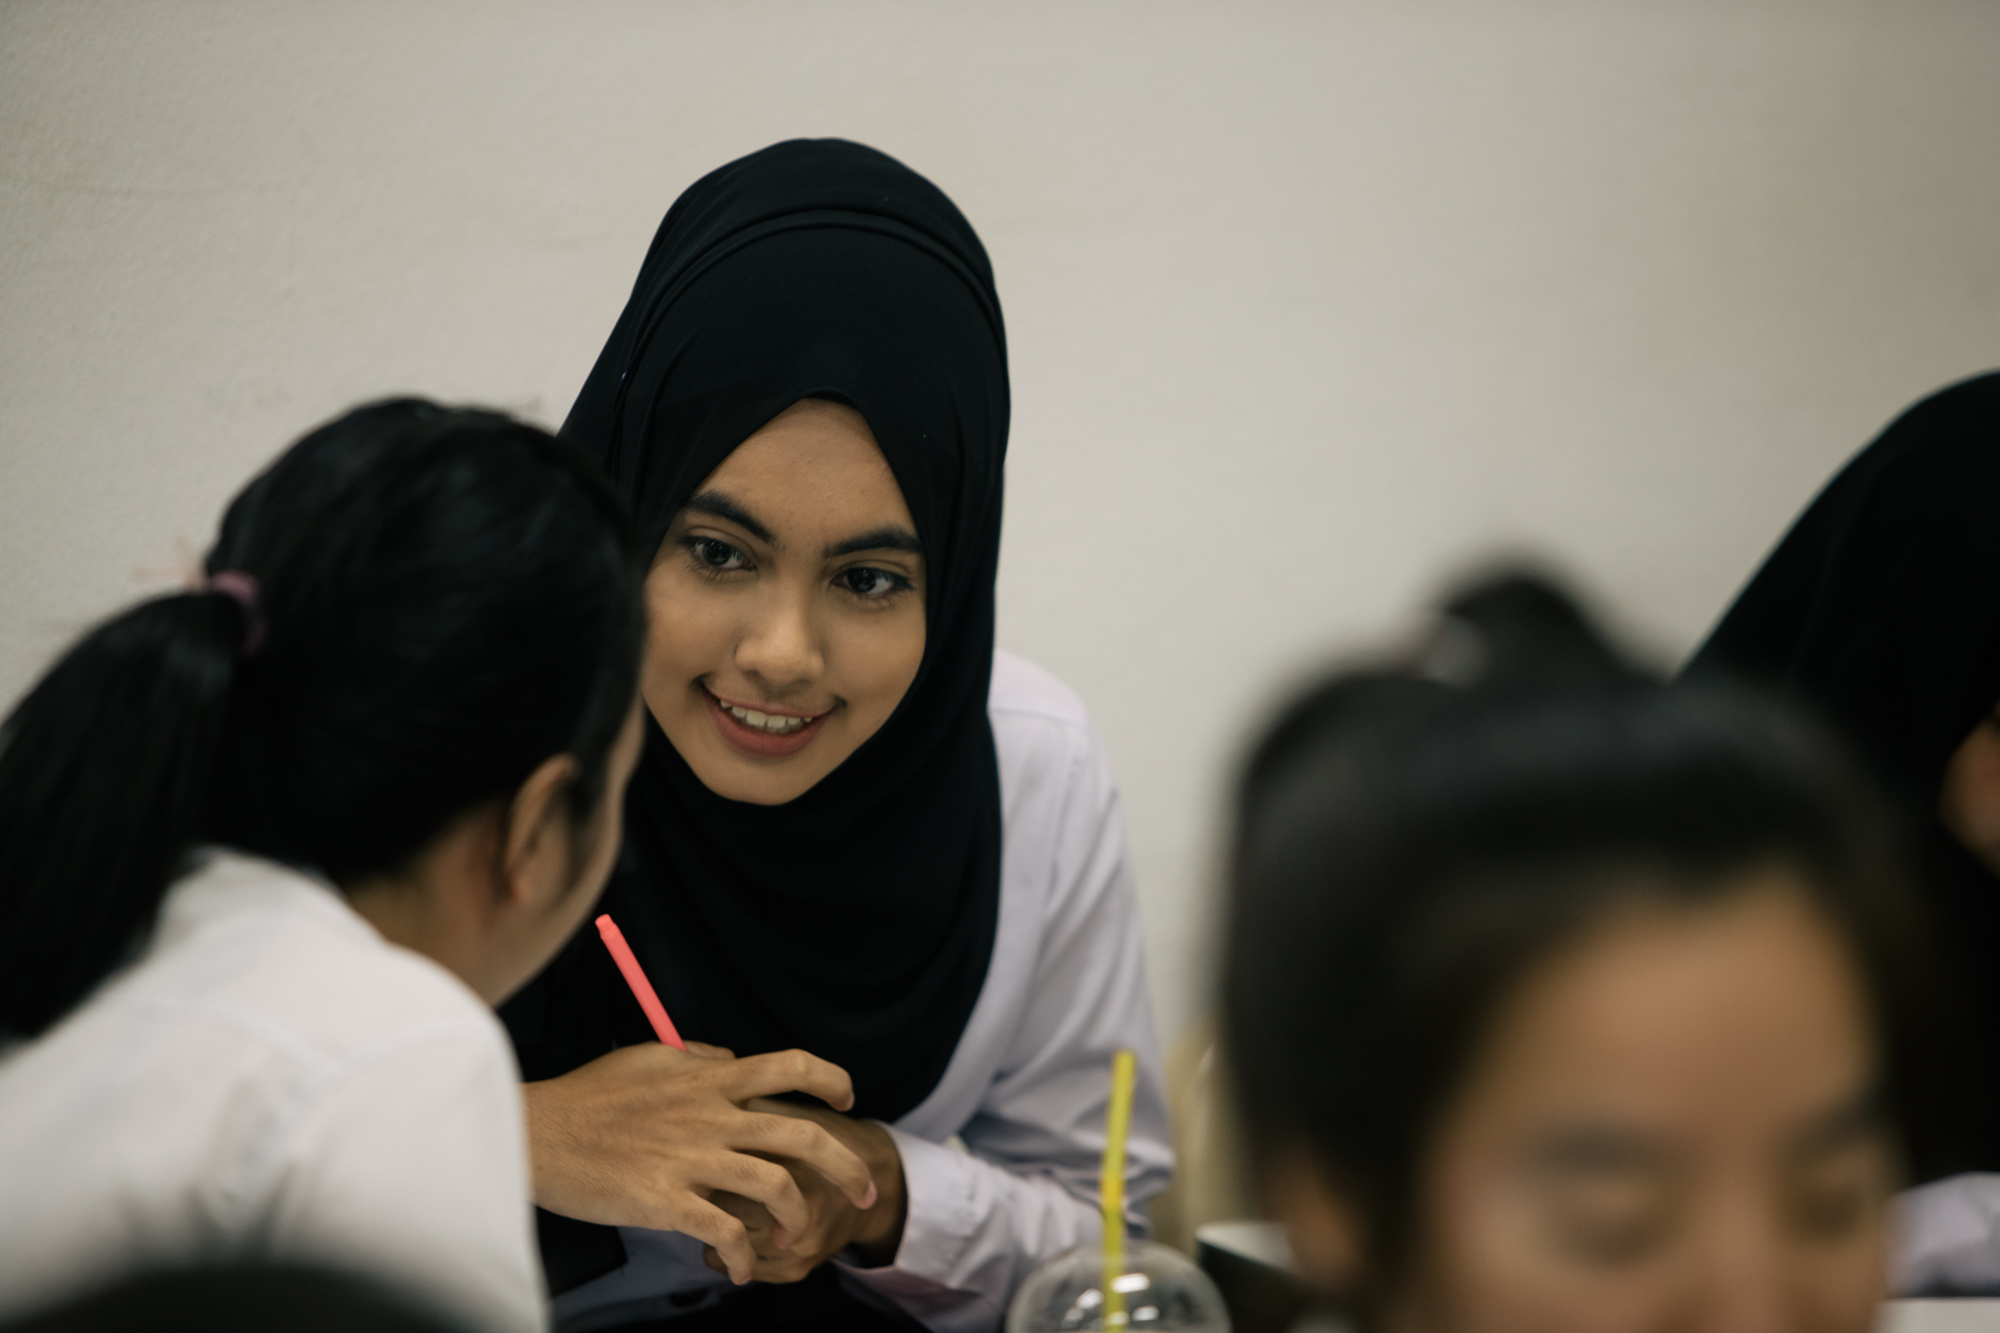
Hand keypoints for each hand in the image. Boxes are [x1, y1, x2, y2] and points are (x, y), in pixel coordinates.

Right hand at [524, 1041, 877, 1283]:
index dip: (831, 1080)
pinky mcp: (666, 1201)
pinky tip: (744, 1269)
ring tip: (795, 1238)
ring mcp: (691, 1159)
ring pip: (777, 1187)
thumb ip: (696, 1059)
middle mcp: (711, 1116)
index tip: (846, 1099)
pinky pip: (725, 1233)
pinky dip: (745, 1257)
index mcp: (709, 1080)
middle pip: (804, 1135)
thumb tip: (727, 1060)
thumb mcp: (649, 1057)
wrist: (538, 1133)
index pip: (791, 1067)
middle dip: (848, 1167)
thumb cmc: (588, 1096)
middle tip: (865, 1191)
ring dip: (798, 1217)